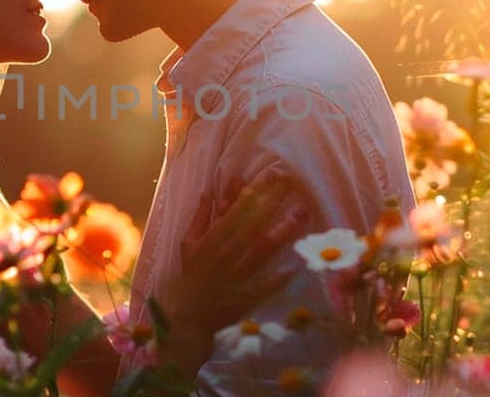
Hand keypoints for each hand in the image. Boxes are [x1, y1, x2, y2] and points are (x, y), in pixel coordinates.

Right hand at [155, 169, 308, 368]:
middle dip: (271, 201)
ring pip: (261, 249)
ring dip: (282, 230)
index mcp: (212, 239)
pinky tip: (293, 267)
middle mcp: (226, 253)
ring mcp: (237, 273)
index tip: (269, 174)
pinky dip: (276, 278)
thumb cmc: (191, 275)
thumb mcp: (188, 244)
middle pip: (252, 223)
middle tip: (289, 181)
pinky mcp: (246, 294)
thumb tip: (209, 191)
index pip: (235, 210)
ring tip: (301, 212)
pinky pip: (263, 285)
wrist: (188, 314)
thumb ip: (199, 217)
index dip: (252, 192)